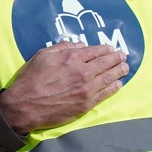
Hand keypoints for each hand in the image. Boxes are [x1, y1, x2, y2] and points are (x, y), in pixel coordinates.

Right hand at [0, 42, 127, 138]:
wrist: (25, 105)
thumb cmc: (31, 79)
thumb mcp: (43, 55)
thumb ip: (63, 47)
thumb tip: (80, 45)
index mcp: (72, 57)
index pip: (96, 50)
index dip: (106, 49)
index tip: (111, 48)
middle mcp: (83, 72)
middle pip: (106, 63)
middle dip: (116, 58)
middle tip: (123, 56)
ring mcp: (87, 89)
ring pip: (109, 78)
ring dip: (119, 71)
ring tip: (125, 67)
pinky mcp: (86, 104)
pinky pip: (105, 94)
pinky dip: (114, 87)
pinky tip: (119, 84)